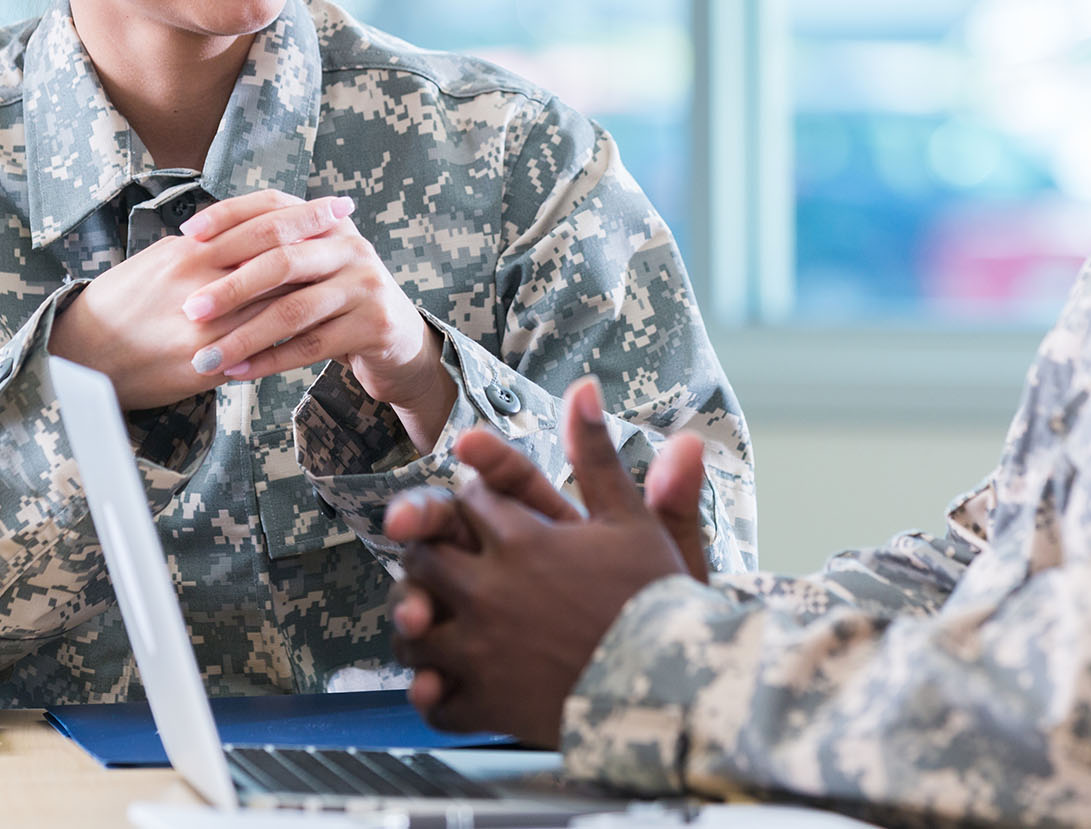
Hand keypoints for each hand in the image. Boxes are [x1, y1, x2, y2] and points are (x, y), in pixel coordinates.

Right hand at [46, 191, 349, 410]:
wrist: (82, 356)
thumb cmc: (120, 303)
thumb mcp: (159, 260)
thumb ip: (206, 246)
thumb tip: (247, 230)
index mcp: (189, 253)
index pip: (262, 227)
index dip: (305, 216)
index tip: (339, 206)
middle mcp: (201, 286)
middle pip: (279, 261)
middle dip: (320, 245)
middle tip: (355, 230)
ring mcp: (206, 329)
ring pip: (276, 306)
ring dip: (314, 294)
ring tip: (347, 282)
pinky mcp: (206, 366)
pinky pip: (260, 351)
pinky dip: (289, 341)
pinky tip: (315, 333)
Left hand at [178, 193, 455, 450]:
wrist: (399, 339)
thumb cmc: (335, 301)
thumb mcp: (308, 265)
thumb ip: (269, 249)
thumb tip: (194, 241)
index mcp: (328, 222)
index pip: (274, 207)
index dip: (229, 216)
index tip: (187, 235)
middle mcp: (351, 246)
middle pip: (282, 258)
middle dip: (231, 285)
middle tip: (190, 308)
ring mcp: (366, 285)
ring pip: (293, 309)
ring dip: (244, 335)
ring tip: (205, 357)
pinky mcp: (374, 325)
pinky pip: (311, 345)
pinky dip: (269, 361)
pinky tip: (237, 372)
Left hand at [387, 379, 701, 746]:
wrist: (677, 689)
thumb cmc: (659, 601)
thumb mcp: (633, 519)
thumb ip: (598, 455)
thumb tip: (584, 386)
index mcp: (521, 539)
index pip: (467, 502)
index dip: (474, 504)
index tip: (486, 514)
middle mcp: (488, 589)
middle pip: (423, 556)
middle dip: (430, 553)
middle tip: (446, 561)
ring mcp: (480, 650)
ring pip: (413, 628)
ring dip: (416, 621)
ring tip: (434, 621)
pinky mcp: (485, 704)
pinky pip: (431, 698)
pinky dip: (429, 690)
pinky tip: (442, 681)